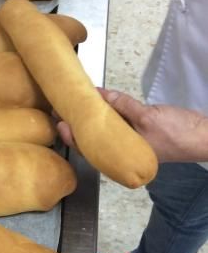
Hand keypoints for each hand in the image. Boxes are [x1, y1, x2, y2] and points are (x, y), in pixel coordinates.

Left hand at [57, 88, 207, 162]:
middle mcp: (122, 153)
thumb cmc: (176, 133)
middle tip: (60, 109)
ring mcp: (130, 144)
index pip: (89, 149)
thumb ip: (122, 106)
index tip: (61, 123)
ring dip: (89, 119)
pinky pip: (116, 125)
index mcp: (122, 157)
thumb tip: (98, 95)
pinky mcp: (138, 133)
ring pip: (102, 132)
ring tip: (73, 105)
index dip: (73, 137)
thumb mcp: (147, 116)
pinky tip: (97, 104)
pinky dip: (106, 115)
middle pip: (92, 140)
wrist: (204, 137)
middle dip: (76, 125)